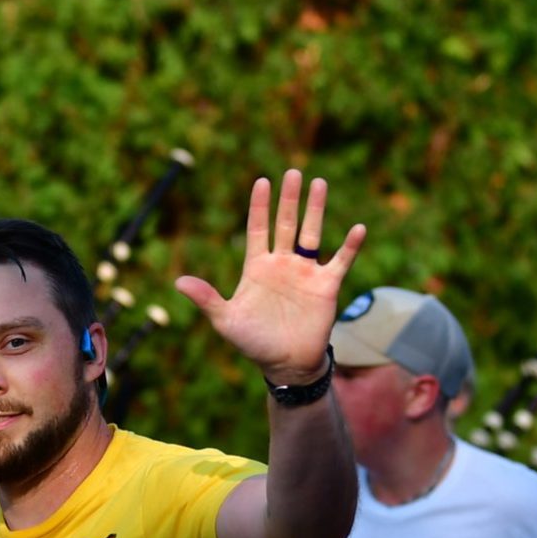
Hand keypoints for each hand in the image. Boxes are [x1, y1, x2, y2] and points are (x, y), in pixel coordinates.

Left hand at [175, 169, 365, 383]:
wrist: (285, 364)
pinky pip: (341, 261)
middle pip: (286, 223)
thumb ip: (206, 299)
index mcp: (257, 267)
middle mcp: (282, 263)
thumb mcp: (226, 320)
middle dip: (289, 199)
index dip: (259, 206)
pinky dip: (350, 246)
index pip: (258, 228)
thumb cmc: (253, 342)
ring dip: (316, 210)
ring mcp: (306, 272)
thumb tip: (178, 281)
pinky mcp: (326, 286)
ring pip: (312, 234)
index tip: (262, 181)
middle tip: (293, 173)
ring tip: (319, 184)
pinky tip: (358, 229)